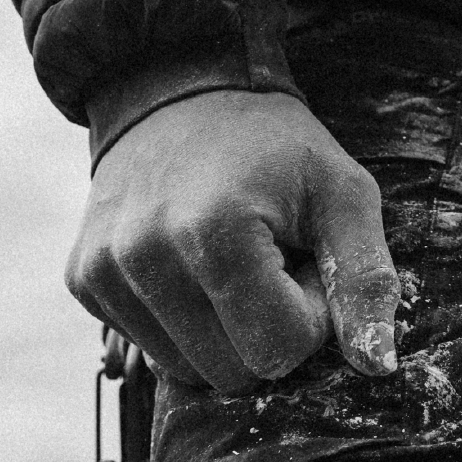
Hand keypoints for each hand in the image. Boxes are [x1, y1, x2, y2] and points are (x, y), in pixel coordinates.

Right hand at [66, 89, 400, 389]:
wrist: (181, 88)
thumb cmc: (277, 145)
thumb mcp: (343, 193)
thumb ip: (367, 281)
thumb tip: (379, 368)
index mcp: (215, 234)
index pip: (278, 351)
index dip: (309, 316)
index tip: (303, 260)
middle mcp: (145, 258)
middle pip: (231, 372)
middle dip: (267, 328)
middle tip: (272, 261)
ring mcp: (103, 271)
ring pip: (188, 371)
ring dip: (225, 329)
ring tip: (233, 260)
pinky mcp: (82, 280)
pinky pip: (149, 349)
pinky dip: (183, 321)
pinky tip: (192, 263)